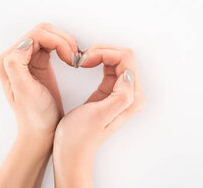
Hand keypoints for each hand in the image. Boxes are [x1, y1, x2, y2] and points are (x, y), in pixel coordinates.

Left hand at [0, 23, 78, 187]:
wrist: (43, 131)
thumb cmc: (36, 116)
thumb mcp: (24, 92)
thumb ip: (17, 65)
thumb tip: (25, 42)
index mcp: (8, 61)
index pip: (36, 34)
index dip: (58, 41)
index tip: (71, 59)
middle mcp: (15, 57)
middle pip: (44, 31)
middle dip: (64, 41)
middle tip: (76, 59)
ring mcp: (27, 58)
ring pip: (51, 35)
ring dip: (67, 44)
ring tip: (76, 61)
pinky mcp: (39, 61)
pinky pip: (54, 43)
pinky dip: (67, 48)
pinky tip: (73, 60)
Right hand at [53, 45, 144, 187]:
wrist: (71, 153)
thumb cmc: (79, 137)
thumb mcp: (99, 115)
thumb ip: (120, 96)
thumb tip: (129, 74)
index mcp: (131, 98)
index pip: (126, 59)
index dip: (105, 53)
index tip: (85, 60)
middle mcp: (132, 93)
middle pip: (124, 56)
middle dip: (103, 51)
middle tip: (83, 58)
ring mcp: (123, 91)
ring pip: (117, 58)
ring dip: (100, 54)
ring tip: (83, 61)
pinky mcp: (112, 90)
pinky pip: (111, 66)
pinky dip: (98, 60)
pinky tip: (86, 64)